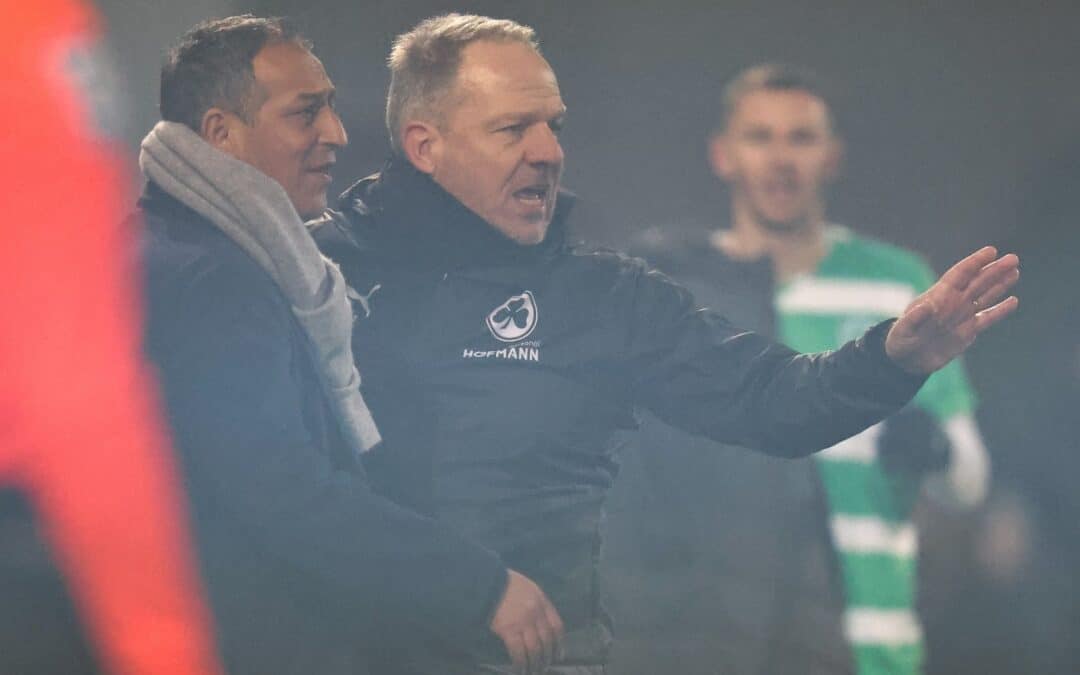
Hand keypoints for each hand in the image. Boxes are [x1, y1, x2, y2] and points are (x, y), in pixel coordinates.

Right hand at [489, 570, 564, 674]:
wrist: (487, 583)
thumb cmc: (506, 583)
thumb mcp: (528, 587)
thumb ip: (537, 602)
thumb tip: (541, 621)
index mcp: (542, 601)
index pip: (557, 626)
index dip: (560, 643)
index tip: (559, 655)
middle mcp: (536, 612)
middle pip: (547, 640)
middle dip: (547, 656)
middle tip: (544, 667)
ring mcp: (523, 622)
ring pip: (535, 649)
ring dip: (535, 663)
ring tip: (533, 671)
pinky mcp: (509, 630)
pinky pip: (518, 652)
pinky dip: (520, 663)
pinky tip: (520, 669)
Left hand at [886, 246, 1018, 373]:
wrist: (906, 360)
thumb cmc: (900, 341)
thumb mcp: (904, 329)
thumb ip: (915, 318)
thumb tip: (928, 306)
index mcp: (938, 296)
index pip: (959, 275)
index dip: (975, 262)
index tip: (991, 251)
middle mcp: (952, 303)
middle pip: (977, 282)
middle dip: (994, 270)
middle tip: (1013, 258)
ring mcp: (961, 316)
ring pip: (985, 296)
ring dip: (1000, 285)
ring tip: (1015, 271)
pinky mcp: (967, 332)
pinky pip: (987, 318)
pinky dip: (1000, 311)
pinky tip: (1013, 301)